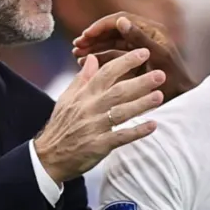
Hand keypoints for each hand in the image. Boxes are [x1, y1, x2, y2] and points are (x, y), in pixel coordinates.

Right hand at [35, 48, 164, 183]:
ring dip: (142, 104)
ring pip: (121, 112)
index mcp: (83, 95)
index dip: (125, 62)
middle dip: (140, 82)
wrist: (49, 156)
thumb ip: (82, 78)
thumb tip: (92, 58)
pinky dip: (137, 131)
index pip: (106, 73)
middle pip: (118, 91)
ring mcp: (94, 127)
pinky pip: (121, 137)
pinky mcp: (98, 146)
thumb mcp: (67, 99)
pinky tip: (153, 125)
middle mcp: (90, 108)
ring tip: (160, 96)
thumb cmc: (61, 125)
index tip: (143, 53)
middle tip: (160, 74)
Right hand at [72, 13, 195, 102]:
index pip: (121, 20)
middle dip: (94, 38)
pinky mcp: (135, 62)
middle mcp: (144, 36)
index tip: (86, 34)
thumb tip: (120, 21)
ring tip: (77, 55)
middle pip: (113, 31)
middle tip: (77, 45)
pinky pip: (114, 56)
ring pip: (111, 44)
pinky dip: (100, 59)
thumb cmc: (174, 78)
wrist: (182, 98)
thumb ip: (140, 38)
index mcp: (152, 30)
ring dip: (94, 48)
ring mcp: (139, 49)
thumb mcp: (158, 56)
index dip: (101, 26)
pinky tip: (86, 64)